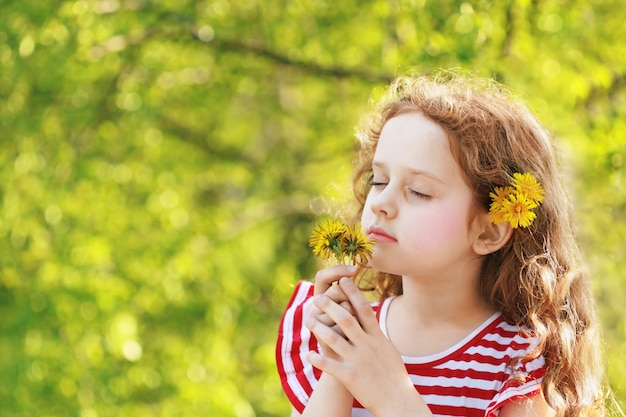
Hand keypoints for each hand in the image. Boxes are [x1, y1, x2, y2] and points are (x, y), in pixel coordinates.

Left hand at [305, 278, 425, 416]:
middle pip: (346, 319)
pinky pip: (330, 365)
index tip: (343, 280)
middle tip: (317, 297)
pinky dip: (318, 358)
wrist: (398, 401)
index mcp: (377, 337)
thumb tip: (369, 318)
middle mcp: (367, 345)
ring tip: (307, 319)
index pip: (364, 309)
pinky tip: (309, 353)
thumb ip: (376, 333)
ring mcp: (358, 360)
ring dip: (318, 328)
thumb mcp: (388, 349)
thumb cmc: (394, 375)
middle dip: (330, 306)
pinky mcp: (350, 376)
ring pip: (334, 339)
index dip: (353, 292)